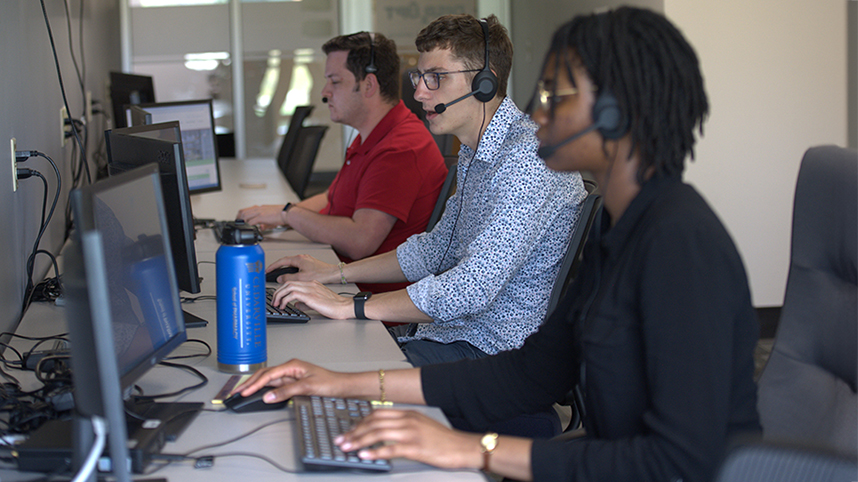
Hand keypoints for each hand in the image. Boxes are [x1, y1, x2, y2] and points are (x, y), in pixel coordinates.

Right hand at [233, 359, 354, 401]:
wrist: (341, 386)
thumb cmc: (330, 382)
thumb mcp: (307, 387)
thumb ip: (287, 391)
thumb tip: (269, 396)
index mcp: (292, 365)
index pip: (268, 374)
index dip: (255, 384)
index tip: (244, 391)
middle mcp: (290, 368)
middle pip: (265, 375)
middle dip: (249, 383)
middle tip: (236, 392)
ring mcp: (291, 375)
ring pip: (268, 380)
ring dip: (255, 386)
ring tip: (242, 393)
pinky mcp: (293, 382)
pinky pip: (275, 385)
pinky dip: (265, 389)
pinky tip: (258, 394)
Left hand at [236, 204, 286, 229]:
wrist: (287, 212)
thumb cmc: (282, 214)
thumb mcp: (271, 218)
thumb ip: (264, 223)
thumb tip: (261, 228)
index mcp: (261, 208)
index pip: (247, 209)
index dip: (241, 214)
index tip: (240, 219)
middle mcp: (258, 209)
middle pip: (243, 212)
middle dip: (239, 218)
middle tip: (238, 224)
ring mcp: (259, 212)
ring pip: (245, 216)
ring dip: (242, 222)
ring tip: (241, 226)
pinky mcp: (261, 217)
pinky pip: (251, 221)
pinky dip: (248, 225)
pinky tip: (248, 228)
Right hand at [267, 254, 339, 283]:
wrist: (333, 273)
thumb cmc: (321, 274)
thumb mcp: (301, 278)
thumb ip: (288, 278)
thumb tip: (280, 279)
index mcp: (298, 259)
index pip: (281, 261)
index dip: (272, 266)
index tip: (266, 270)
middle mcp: (302, 257)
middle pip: (285, 262)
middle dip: (277, 267)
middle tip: (271, 273)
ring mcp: (306, 260)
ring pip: (291, 264)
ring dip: (285, 270)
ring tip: (280, 276)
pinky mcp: (310, 264)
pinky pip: (297, 266)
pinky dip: (292, 271)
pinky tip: (292, 277)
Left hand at [271, 280, 351, 318]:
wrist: (344, 307)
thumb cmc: (335, 305)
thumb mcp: (317, 303)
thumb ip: (305, 302)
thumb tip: (296, 305)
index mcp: (312, 284)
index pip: (293, 282)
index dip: (282, 289)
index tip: (277, 296)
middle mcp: (310, 284)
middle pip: (288, 283)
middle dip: (277, 292)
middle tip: (274, 301)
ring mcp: (310, 289)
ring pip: (288, 286)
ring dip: (279, 295)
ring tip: (276, 304)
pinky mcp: (311, 296)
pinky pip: (293, 294)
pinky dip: (285, 300)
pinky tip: (284, 306)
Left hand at [336, 409, 482, 469]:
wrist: (463, 446)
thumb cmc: (443, 440)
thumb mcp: (421, 425)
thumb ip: (403, 425)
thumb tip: (383, 431)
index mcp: (408, 414)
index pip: (377, 414)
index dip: (360, 422)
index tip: (349, 431)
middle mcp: (407, 420)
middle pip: (374, 422)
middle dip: (354, 431)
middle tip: (342, 440)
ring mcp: (411, 433)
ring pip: (378, 433)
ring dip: (359, 441)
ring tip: (347, 448)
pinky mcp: (415, 448)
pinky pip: (390, 449)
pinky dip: (374, 452)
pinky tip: (365, 455)